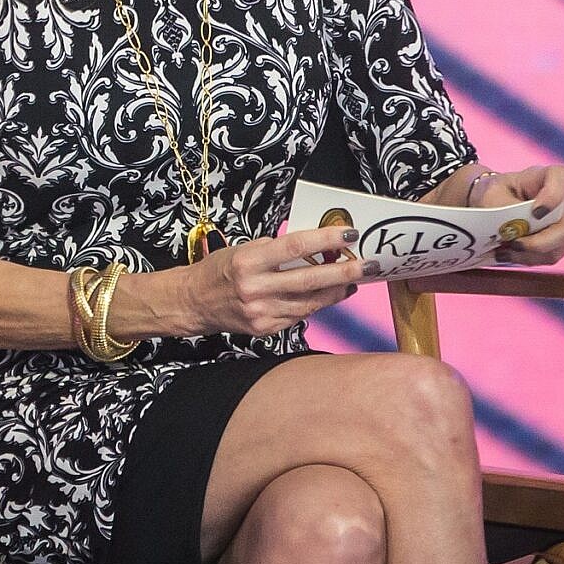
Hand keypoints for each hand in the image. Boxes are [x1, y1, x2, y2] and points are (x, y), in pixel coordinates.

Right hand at [184, 226, 366, 336]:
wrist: (194, 302)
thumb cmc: (221, 270)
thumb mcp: (245, 249)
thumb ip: (278, 250)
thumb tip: (317, 247)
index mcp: (249, 261)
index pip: (295, 247)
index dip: (326, 240)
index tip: (350, 234)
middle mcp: (255, 288)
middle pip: (309, 280)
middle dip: (344, 271)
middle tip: (369, 265)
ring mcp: (261, 312)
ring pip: (310, 302)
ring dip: (336, 291)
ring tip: (354, 279)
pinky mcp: (265, 329)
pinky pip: (299, 315)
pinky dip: (316, 304)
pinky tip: (327, 295)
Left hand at [479, 162, 563, 265]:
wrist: (496, 203)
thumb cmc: (496, 193)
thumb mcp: (492, 194)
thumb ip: (504, 208)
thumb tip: (514, 230)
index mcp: (549, 176)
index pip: (561, 177)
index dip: (552, 197)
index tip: (536, 212)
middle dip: (539, 242)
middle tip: (513, 244)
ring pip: (558, 247)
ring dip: (529, 254)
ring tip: (503, 252)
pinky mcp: (561, 242)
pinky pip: (550, 256)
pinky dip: (527, 259)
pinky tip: (508, 254)